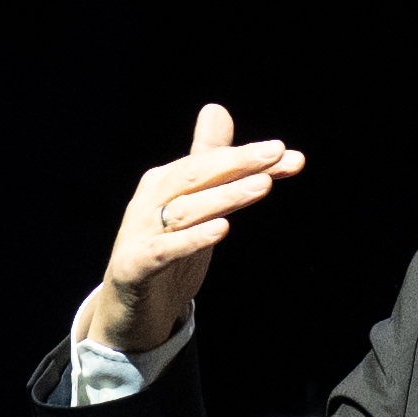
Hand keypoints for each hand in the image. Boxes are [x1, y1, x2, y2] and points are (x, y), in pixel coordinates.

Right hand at [85, 102, 307, 365]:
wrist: (128, 308)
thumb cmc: (164, 249)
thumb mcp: (192, 204)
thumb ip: (207, 161)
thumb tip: (216, 108)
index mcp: (164, 183)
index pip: (210, 162)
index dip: (248, 156)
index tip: (289, 154)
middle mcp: (149, 202)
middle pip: (195, 176)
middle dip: (237, 164)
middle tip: (277, 155)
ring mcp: (140, 234)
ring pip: (184, 211)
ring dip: (224, 197)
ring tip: (262, 186)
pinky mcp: (134, 266)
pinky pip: (164, 250)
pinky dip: (192, 239)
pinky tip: (222, 228)